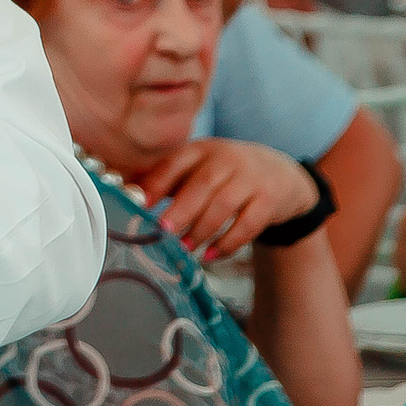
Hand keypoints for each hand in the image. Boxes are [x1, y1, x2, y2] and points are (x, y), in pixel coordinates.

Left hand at [132, 138, 319, 261]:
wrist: (281, 174)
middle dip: (181, 209)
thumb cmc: (225, 174)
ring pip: (224, 205)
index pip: (176, 162)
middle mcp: (226, 158)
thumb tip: (124, 191)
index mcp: (201, 149)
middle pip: (202, 184)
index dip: (157, 182)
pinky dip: (228, 243)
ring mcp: (251, 178)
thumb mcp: (200, 167)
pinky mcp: (269, 199)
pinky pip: (248, 224)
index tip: (140, 203)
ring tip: (185, 249)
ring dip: (202, 230)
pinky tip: (210, 256)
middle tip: (163, 230)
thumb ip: (168, 179)